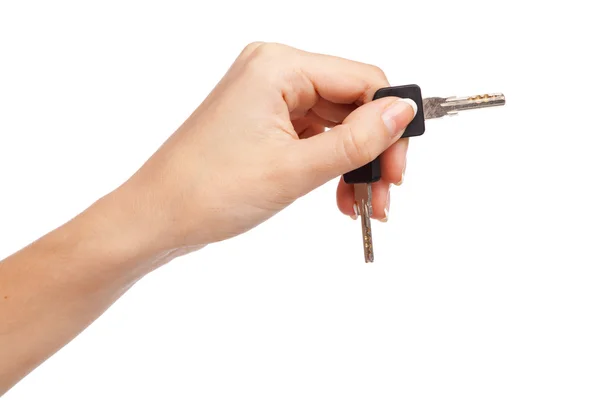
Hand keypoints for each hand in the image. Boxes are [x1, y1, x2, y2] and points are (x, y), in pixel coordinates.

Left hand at [116, 42, 416, 254]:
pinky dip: (330, 166)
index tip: (398, 169)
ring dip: (354, 165)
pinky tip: (340, 198)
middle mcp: (274, 72)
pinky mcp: (263, 123)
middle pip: (352, 102)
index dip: (390, 123)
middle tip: (383, 194)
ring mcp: (267, 98)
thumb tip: (403, 112)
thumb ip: (357, 140)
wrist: (155, 220)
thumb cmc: (208, 191)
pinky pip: (314, 138)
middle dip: (372, 152)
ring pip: (336, 125)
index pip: (363, 79)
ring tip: (362, 206)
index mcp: (279, 66)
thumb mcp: (295, 169)